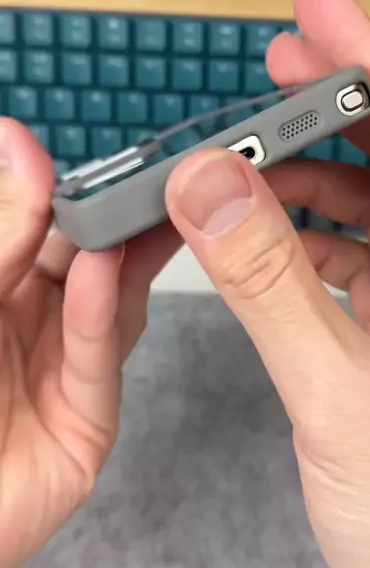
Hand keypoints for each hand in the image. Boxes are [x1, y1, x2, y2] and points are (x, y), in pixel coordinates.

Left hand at [0, 121, 180, 567]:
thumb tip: (16, 143)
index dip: (76, 190)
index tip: (102, 148)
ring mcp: (63, 376)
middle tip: (156, 172)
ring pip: (109, 304)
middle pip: (91, 260)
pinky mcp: (88, 424)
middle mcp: (33, 328)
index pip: (49, 227)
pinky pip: (96, 359)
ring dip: (127, 256)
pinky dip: (104, 309)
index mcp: (2, 289)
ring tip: (146, 205)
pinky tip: (107, 266)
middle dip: (120, 219)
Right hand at [166, 0, 369, 567]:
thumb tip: (211, 190)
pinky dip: (312, 234)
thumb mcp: (344, 395)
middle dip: (335, 102)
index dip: (364, 54)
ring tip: (254, 153)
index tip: (317, 2)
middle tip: (277, 61)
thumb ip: (268, 286)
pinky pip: (361, 255)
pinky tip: (273, 228)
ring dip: (314, 173)